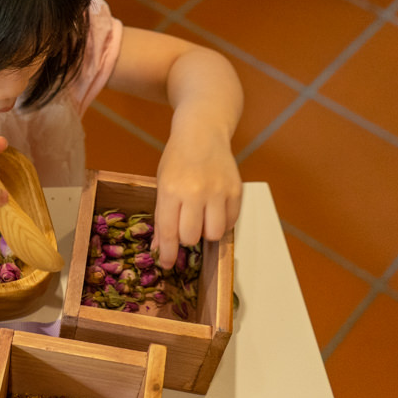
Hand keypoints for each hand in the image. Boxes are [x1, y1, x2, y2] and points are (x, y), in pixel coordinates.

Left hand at [152, 124, 240, 268]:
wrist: (202, 133)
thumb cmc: (178, 159)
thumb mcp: (162, 184)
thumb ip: (162, 216)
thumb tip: (161, 247)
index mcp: (171, 190)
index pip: (169, 231)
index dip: (167, 253)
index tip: (166, 264)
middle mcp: (195, 192)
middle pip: (192, 237)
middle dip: (187, 239)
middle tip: (185, 228)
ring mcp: (218, 191)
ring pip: (214, 234)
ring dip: (206, 233)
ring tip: (201, 219)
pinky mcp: (236, 190)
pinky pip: (231, 222)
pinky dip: (222, 223)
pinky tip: (214, 212)